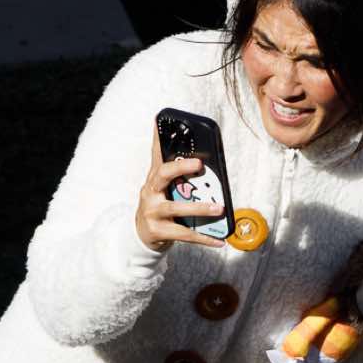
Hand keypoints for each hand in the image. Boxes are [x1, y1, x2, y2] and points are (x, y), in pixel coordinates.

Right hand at [135, 131, 225, 250]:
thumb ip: (179, 176)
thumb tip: (204, 161)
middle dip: (180, 168)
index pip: (156, 155)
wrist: (142, 236)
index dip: (157, 139)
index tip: (160, 122)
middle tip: (199, 164)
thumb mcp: (163, 189)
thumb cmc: (159, 206)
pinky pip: (184, 234)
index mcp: (154, 179)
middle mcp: (150, 192)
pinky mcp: (158, 231)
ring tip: (219, 208)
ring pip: (176, 208)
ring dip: (199, 208)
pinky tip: (220, 240)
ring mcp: (152, 212)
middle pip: (162, 175)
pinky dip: (204, 238)